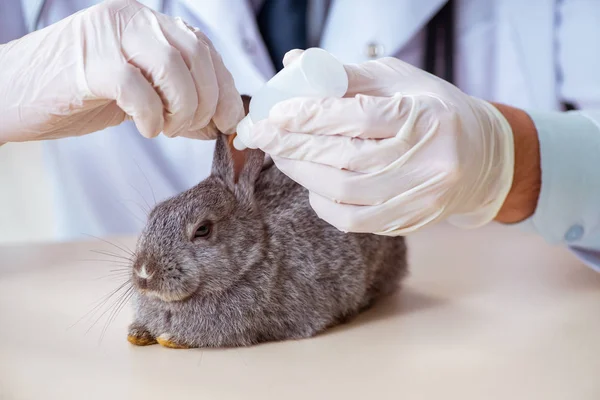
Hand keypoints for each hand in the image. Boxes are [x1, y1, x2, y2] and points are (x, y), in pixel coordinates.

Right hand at [0, 0, 242, 142]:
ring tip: (167, 128)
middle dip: (208, 102)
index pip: (205, 49)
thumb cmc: (78, 94)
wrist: (12, 92)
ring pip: (175, 70)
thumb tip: (221, 124)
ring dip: (182, 110)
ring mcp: (110, 36)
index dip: (226, 89)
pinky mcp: (89, 62)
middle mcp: (133, 19)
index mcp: (149, 23)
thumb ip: (178, 99)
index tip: (230, 122)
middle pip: (197, 57)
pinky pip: (139, 90)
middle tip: (193, 128)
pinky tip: (146, 129)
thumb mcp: (139, 91)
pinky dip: (152, 117)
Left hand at [248, 51, 515, 234]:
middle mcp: (428, 161)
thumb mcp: (401, 81)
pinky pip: (354, 220)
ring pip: (345, 192)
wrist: (483, 158)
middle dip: (293, 146)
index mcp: (426, 117)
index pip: (358, 118)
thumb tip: (293, 63)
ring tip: (281, 156)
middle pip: (344, 159)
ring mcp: (420, 197)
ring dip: (302, 174)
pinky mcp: (410, 221)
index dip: (310, 116)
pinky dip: (323, 203)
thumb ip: (348, 74)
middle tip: (261, 135)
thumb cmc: (434, 111)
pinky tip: (312, 185)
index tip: (274, 114)